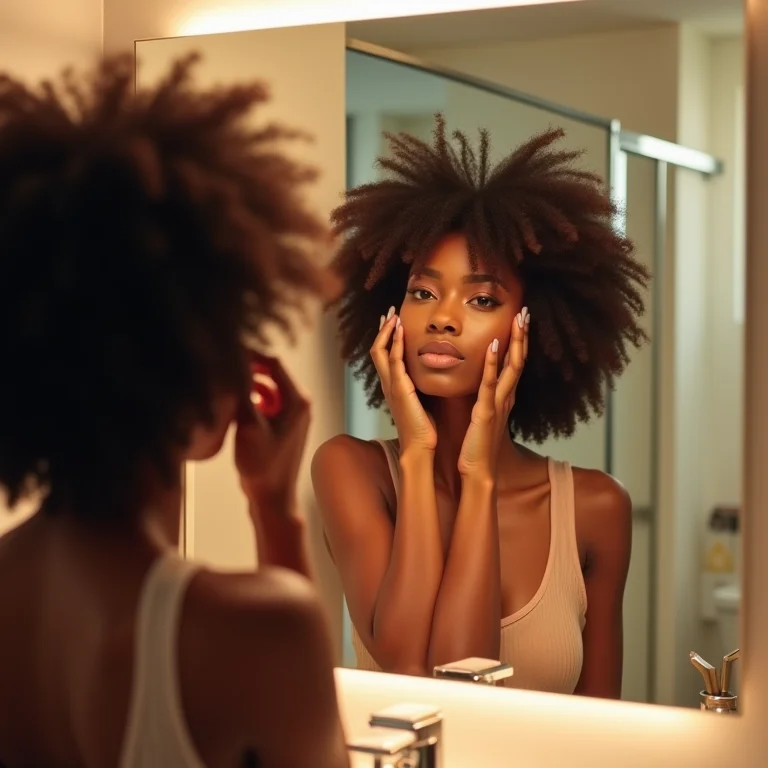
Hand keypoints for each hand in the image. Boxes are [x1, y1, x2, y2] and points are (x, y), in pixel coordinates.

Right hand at [235, 355, 309, 511]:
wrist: (272, 499)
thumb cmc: (263, 467)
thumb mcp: (249, 426)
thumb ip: (243, 393)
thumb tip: (236, 363)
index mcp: (298, 400)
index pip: (274, 362)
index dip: (250, 354)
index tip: (226, 353)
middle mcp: (299, 403)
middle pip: (270, 372)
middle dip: (247, 369)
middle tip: (222, 369)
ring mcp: (292, 414)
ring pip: (266, 386)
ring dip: (246, 385)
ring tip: (225, 388)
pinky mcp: (282, 424)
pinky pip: (265, 401)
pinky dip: (249, 399)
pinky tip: (233, 407)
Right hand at [371, 307, 436, 452]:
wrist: (420, 446)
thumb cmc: (424, 428)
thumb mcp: (422, 402)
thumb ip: (422, 387)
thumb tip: (432, 375)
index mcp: (393, 386)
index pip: (384, 356)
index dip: (387, 338)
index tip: (393, 322)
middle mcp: (388, 384)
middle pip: (377, 350)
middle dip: (383, 329)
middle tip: (389, 312)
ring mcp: (391, 386)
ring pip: (380, 351)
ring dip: (387, 331)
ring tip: (393, 314)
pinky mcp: (399, 389)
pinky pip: (393, 360)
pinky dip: (395, 343)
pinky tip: (401, 329)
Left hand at [457, 307, 529, 479]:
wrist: (478, 471)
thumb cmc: (478, 445)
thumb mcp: (484, 415)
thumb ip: (485, 399)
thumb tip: (481, 384)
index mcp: (503, 397)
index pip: (515, 364)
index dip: (520, 342)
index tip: (521, 321)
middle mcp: (505, 397)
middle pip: (519, 360)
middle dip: (523, 336)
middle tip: (526, 312)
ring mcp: (498, 403)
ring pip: (511, 367)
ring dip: (515, 342)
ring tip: (518, 320)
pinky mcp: (486, 411)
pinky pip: (491, 383)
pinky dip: (493, 363)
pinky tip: (494, 344)